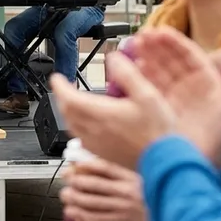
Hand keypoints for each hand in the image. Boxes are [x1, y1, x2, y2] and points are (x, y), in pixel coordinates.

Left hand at [49, 29, 220, 169]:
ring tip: (75, 103)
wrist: (163, 161)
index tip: (56, 78)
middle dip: (62, 97)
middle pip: (66, 111)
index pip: (68, 98)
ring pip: (72, 125)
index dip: (59, 86)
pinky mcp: (102, 153)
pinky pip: (81, 137)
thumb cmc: (158, 132)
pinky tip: (89, 123)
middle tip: (65, 88)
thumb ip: (128, 74)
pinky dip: (78, 126)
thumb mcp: (147, 95)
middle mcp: (94, 130)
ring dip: (69, 112)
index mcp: (101, 114)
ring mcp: (96, 143)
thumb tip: (114, 59)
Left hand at [60, 158, 147, 220]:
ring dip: (75, 199)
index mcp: (130, 176)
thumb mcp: (140, 176)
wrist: (171, 213)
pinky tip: (74, 212)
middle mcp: (126, 190)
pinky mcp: (122, 220)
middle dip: (76, 182)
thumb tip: (93, 163)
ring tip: (66, 196)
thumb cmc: (153, 193)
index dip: (86, 165)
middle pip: (95, 184)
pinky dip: (82, 216)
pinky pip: (98, 219)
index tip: (75, 165)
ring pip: (93, 202)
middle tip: (67, 180)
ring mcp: (124, 206)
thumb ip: (120, 170)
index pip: (105, 168)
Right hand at [132, 27, 220, 166]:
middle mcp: (188, 87)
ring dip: (145, 57)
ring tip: (134, 46)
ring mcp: (172, 98)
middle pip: (170, 60)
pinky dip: (139, 77)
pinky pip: (147, 89)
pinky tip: (133, 68)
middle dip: (156, 46)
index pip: (189, 56)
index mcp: (207, 81)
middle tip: (142, 35)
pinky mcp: (160, 110)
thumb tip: (220, 52)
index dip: (175, 42)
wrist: (210, 162)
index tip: (161, 31)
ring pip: (157, 71)